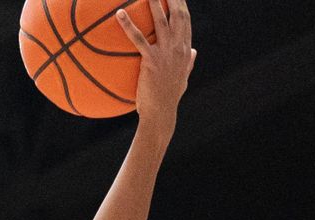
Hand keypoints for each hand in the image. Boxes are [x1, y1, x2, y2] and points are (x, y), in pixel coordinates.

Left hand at [116, 0, 195, 128]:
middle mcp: (179, 48)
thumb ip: (189, 63)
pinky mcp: (152, 61)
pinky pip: (138, 39)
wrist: (161, 112)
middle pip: (178, 14)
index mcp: (185, 50)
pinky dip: (128, 25)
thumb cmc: (169, 98)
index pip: (185, 21)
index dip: (181, 4)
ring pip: (161, 20)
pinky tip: (119, 14)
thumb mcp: (183, 78)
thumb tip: (195, 52)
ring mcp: (166, 53)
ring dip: (154, 1)